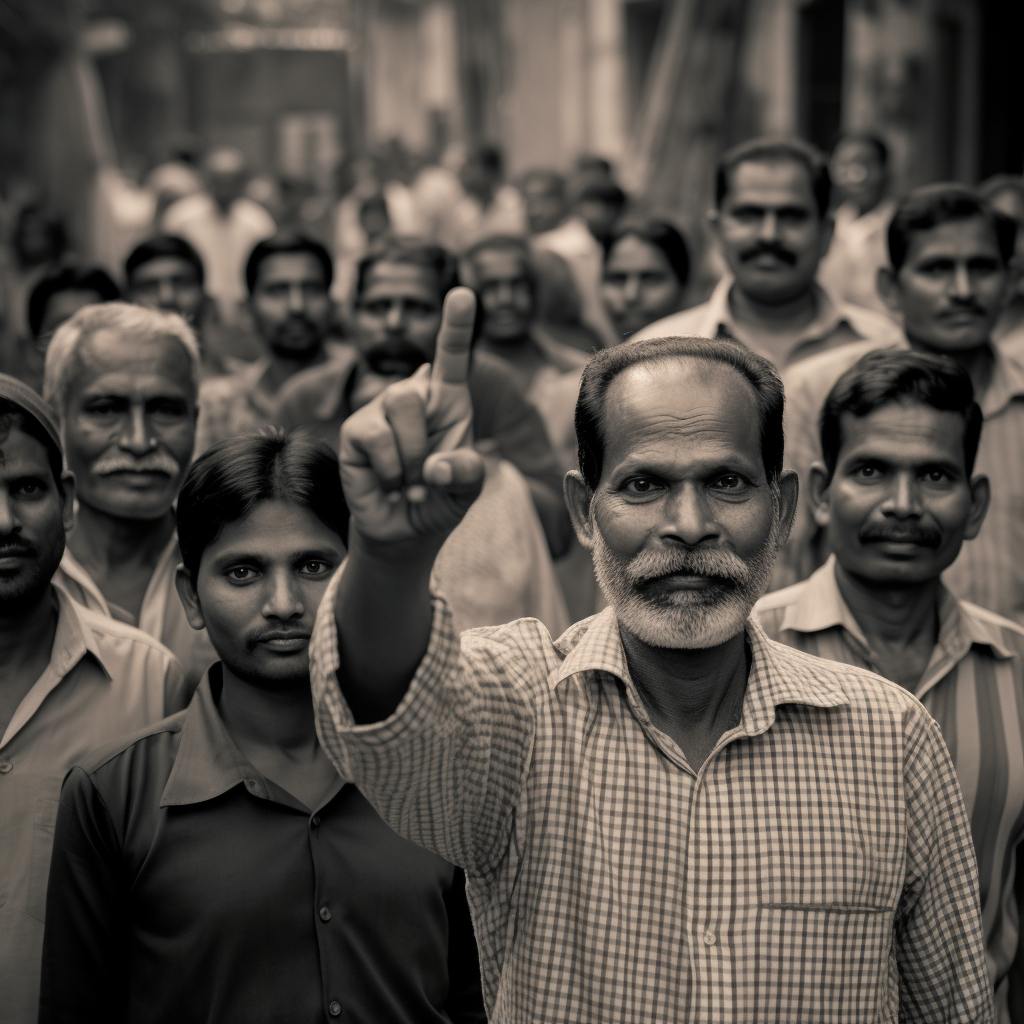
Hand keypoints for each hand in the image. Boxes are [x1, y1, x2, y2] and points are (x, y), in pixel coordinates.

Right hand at [339, 287, 484, 546]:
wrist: (405, 532)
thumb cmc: (439, 500)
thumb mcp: (468, 489)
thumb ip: (467, 473)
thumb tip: (434, 466)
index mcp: (448, 401)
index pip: (452, 357)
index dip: (456, 324)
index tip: (462, 293)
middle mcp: (412, 398)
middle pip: (414, 391)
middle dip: (423, 442)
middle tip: (427, 477)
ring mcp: (379, 411)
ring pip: (396, 408)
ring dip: (409, 458)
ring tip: (410, 483)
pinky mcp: (355, 431)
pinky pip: (375, 438)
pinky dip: (390, 469)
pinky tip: (391, 484)